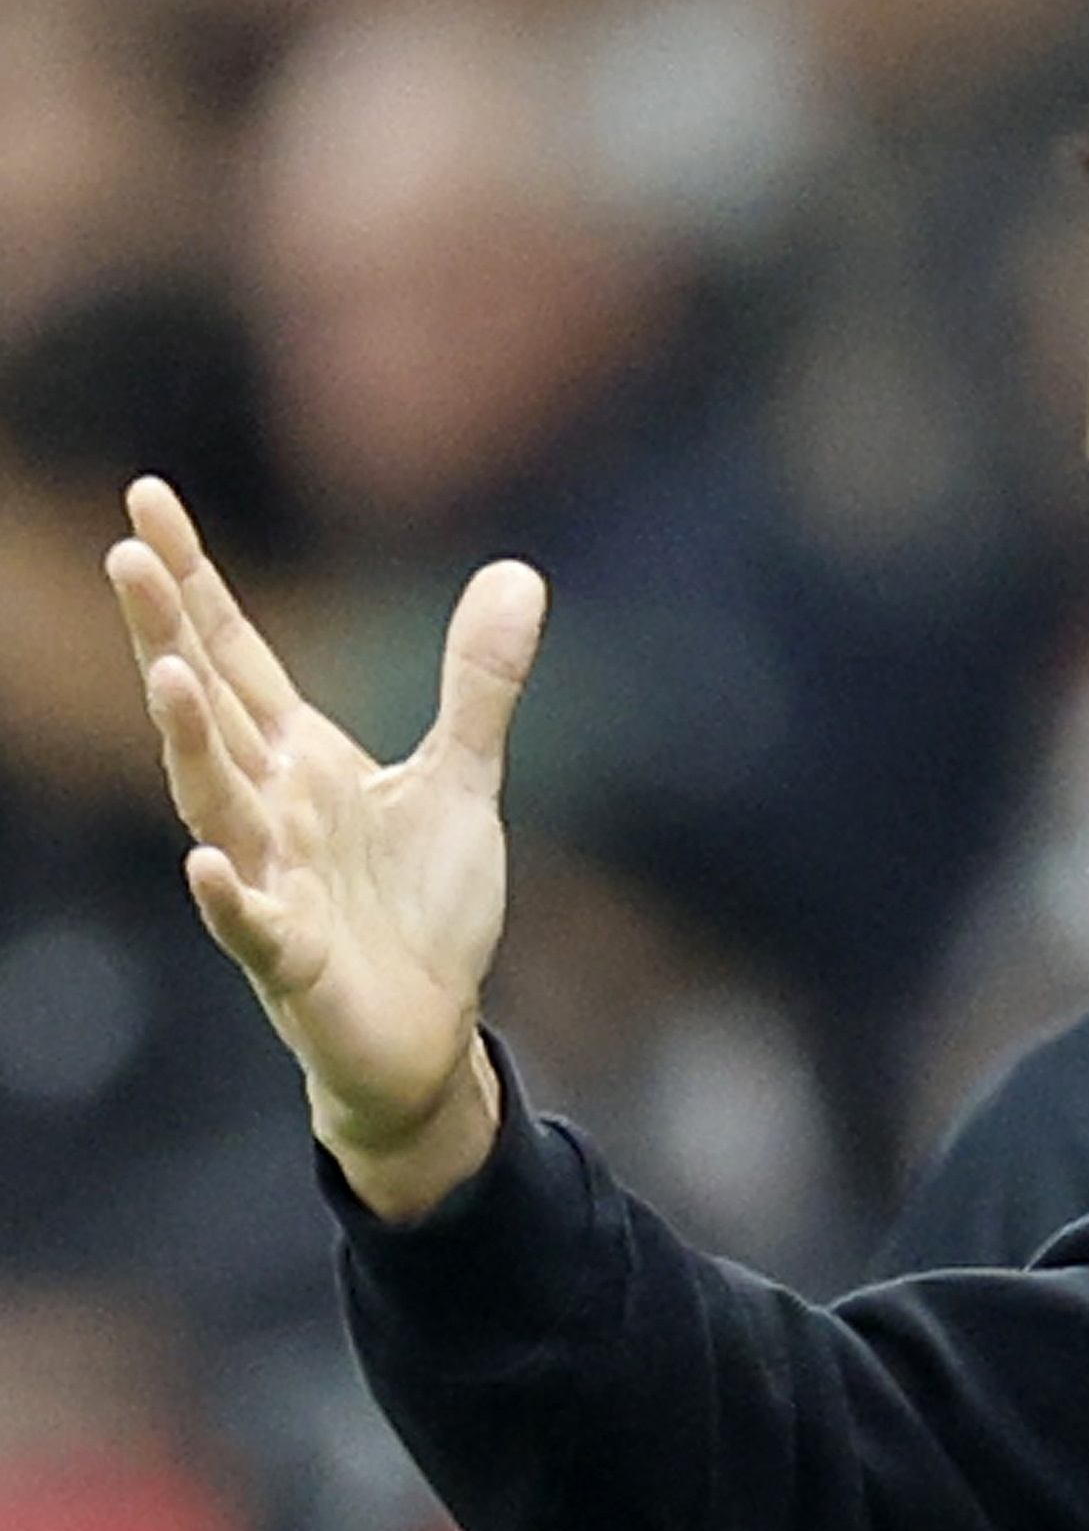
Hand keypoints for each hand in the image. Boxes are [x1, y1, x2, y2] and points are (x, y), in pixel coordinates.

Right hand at [106, 477, 536, 1219]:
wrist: (427, 1034)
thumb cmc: (420, 910)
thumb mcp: (461, 780)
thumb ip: (478, 682)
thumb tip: (518, 571)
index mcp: (299, 761)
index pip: (235, 654)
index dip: (195, 581)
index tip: (149, 496)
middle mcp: (270, 810)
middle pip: (207, 710)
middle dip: (167, 634)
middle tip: (127, 551)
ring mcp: (272, 881)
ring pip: (215, 803)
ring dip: (187, 742)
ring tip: (163, 673)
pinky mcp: (293, 958)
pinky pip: (251, 923)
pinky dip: (226, 895)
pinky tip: (204, 862)